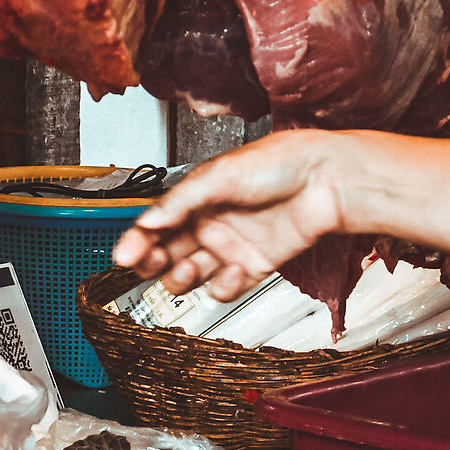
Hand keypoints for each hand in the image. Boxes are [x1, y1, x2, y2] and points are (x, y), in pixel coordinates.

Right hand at [112, 130, 358, 298]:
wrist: (326, 180)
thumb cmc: (278, 163)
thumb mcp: (219, 176)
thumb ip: (181, 202)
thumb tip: (148, 221)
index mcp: (195, 198)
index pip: (155, 224)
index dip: (137, 240)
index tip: (124, 256)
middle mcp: (209, 223)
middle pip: (166, 253)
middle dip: (153, 262)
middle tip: (151, 264)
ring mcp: (231, 246)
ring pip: (190, 275)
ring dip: (181, 278)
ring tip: (186, 270)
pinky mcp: (254, 266)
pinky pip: (226, 286)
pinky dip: (225, 285)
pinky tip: (234, 271)